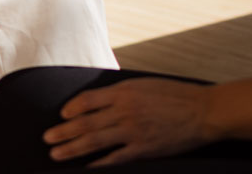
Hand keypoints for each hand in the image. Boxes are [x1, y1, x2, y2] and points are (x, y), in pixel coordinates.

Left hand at [43, 77, 216, 166]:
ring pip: (94, 141)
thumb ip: (122, 92)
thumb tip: (101, 99)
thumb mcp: (145, 85)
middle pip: (85, 122)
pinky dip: (98, 164)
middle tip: (47, 138)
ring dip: (72, 148)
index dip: (71, 108)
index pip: (88, 100)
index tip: (61, 115)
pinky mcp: (143, 149)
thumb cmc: (176, 95)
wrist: (204, 111)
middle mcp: (125, 110)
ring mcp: (133, 131)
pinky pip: (115, 159)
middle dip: (63, 132)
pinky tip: (87, 168)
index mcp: (124, 91)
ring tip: (56, 154)